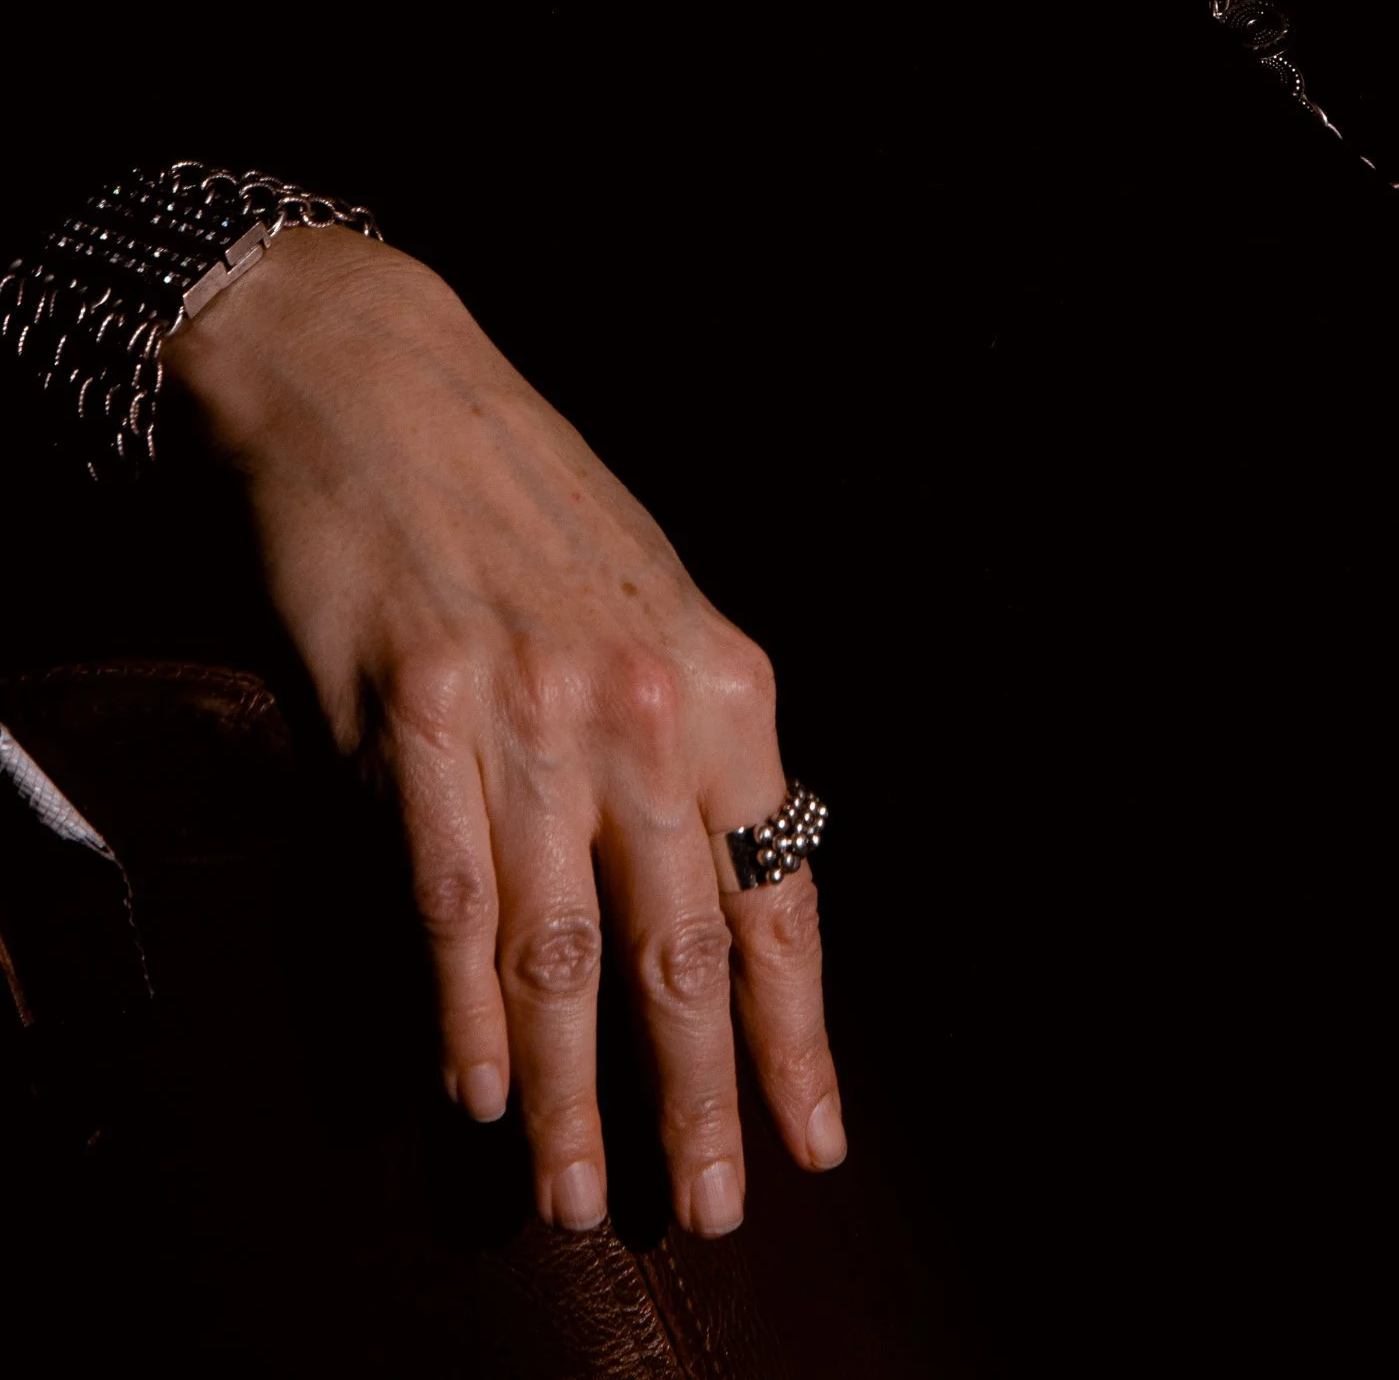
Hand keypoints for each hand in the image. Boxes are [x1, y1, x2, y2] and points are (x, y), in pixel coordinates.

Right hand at [166, 227, 842, 1233]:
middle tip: (700, 1210)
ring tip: (568, 1193)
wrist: (388, 384)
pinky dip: (459, 1008)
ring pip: (559, 950)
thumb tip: (718, 906)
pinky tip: (472, 1089)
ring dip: (565, 1093)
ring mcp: (526, 712)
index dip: (798, 1034)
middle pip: (679, 949)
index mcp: (724, 682)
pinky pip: (447, 896)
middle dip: (695, 1099)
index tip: (814, 1142)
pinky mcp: (412, 713)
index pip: (779, 894)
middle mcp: (641, 706)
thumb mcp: (654, 606)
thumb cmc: (532, 503)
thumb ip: (688, 747)